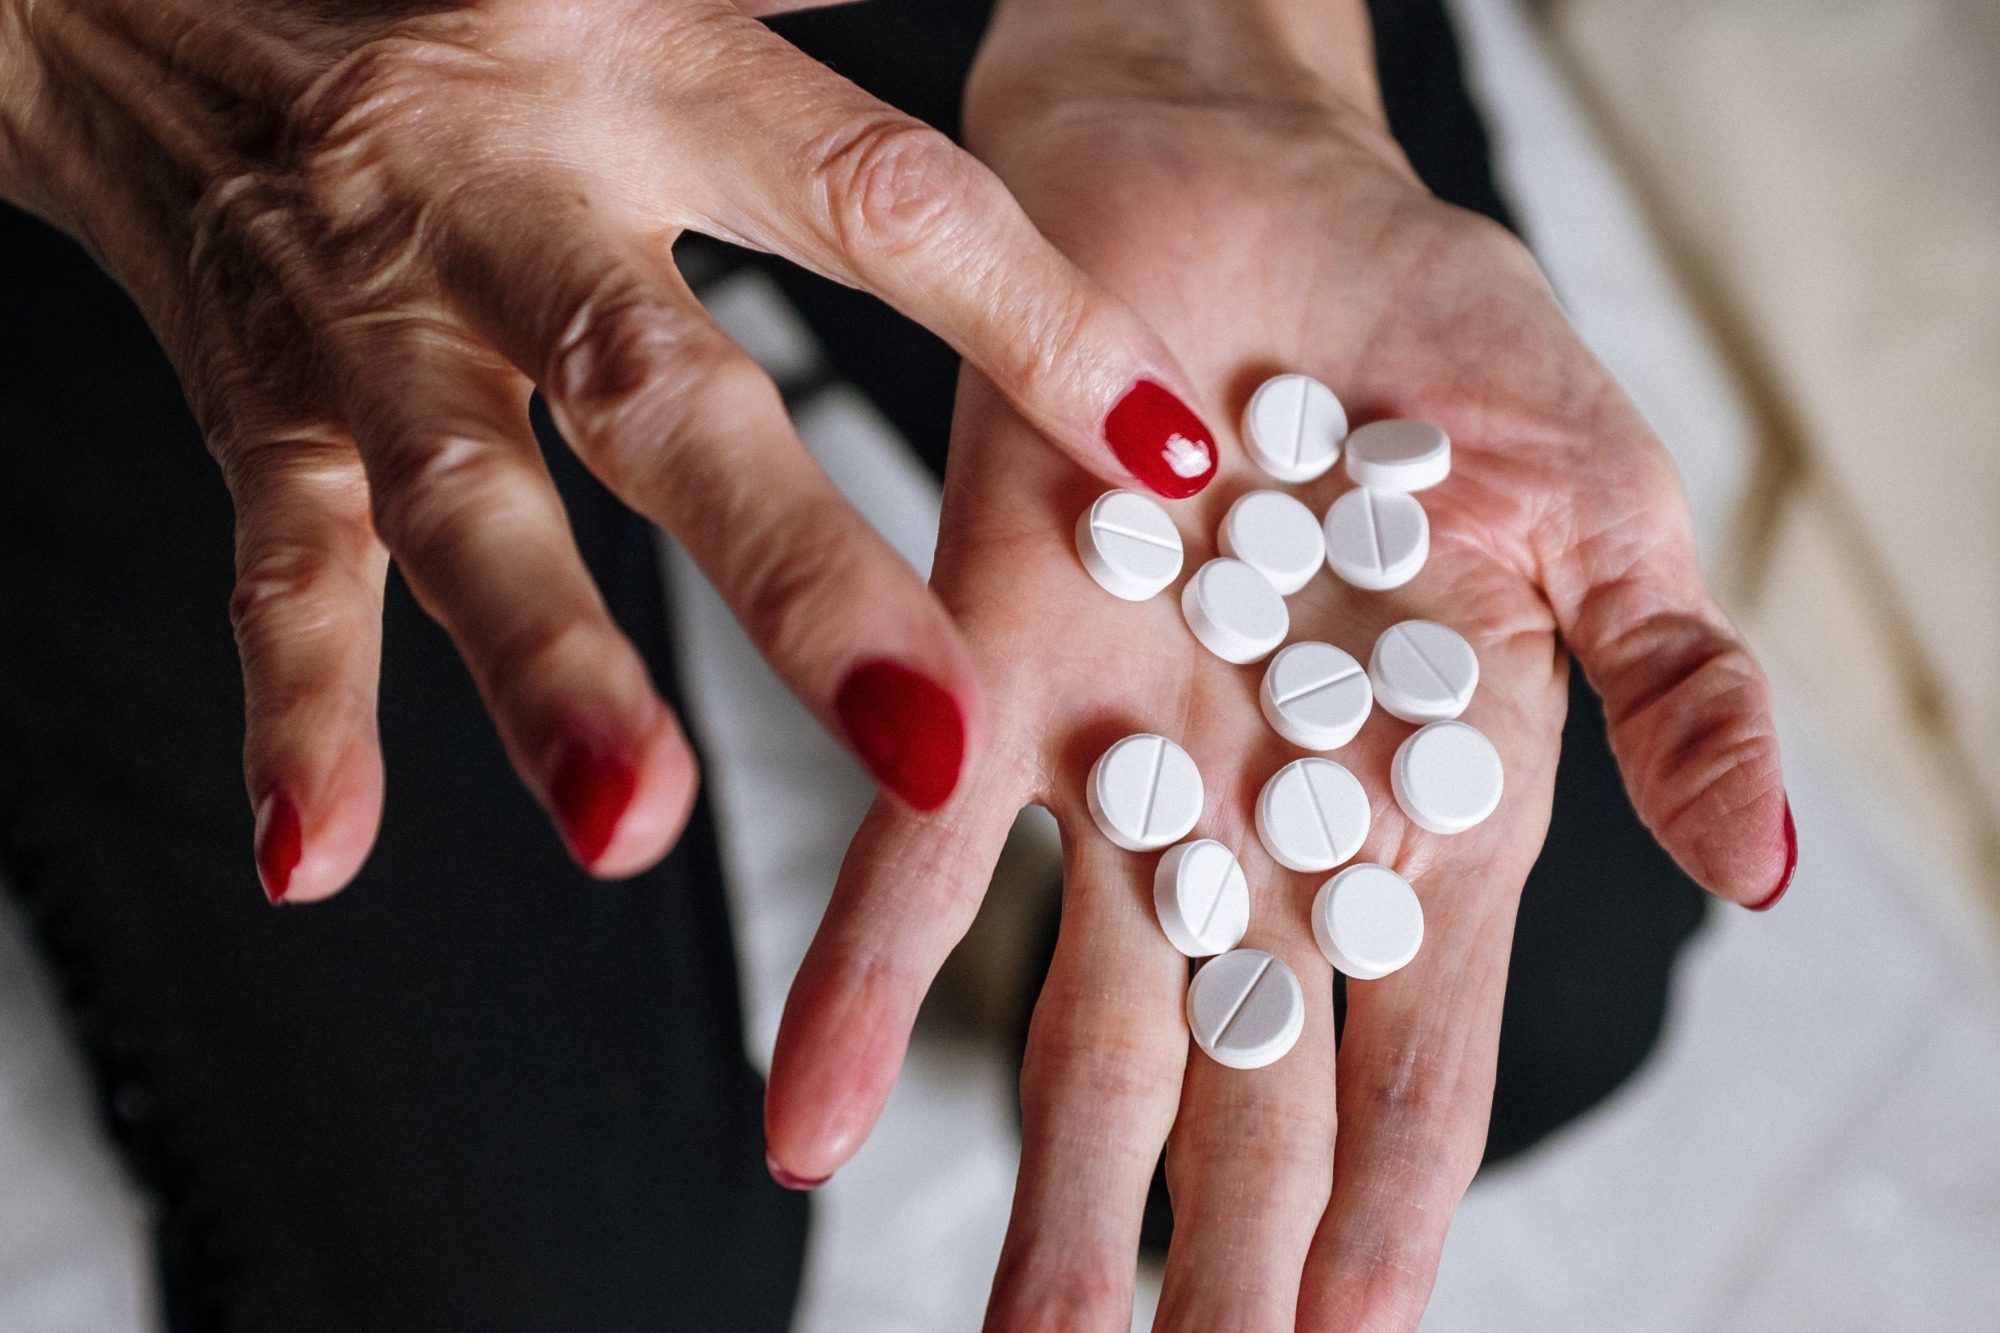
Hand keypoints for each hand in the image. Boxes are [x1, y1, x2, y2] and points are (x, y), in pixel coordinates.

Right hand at [0, 0, 1218, 900]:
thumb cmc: (462, 0)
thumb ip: (814, 29)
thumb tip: (1048, 28)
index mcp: (643, 65)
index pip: (876, 202)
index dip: (1035, 323)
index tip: (1172, 459)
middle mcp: (506, 193)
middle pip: (664, 390)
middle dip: (796, 574)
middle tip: (930, 737)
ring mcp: (374, 317)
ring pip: (463, 502)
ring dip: (545, 672)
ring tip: (630, 826)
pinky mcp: (254, 405)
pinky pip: (274, 566)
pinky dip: (298, 710)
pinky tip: (326, 852)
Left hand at [766, 3, 1792, 1326]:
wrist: (1244, 171)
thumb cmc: (1437, 328)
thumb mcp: (1606, 503)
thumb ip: (1680, 689)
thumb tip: (1771, 884)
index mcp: (1429, 799)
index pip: (1417, 1052)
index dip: (1390, 1208)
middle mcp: (1262, 812)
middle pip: (1244, 1080)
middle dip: (1210, 1255)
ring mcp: (1122, 753)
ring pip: (1088, 1011)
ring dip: (1054, 1191)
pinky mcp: (985, 662)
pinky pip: (913, 848)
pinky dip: (867, 984)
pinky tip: (811, 1126)